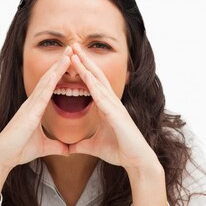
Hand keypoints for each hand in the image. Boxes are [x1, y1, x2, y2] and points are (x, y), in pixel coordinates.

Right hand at [0, 46, 73, 172]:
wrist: (2, 157)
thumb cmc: (19, 151)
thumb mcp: (43, 148)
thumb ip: (56, 146)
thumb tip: (68, 149)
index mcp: (35, 109)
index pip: (50, 86)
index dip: (60, 73)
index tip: (71, 61)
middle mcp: (32, 103)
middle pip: (49, 78)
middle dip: (60, 63)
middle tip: (72, 48)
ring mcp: (29, 106)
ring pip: (46, 82)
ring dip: (57, 67)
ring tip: (69, 53)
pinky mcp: (29, 113)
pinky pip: (42, 94)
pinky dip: (51, 82)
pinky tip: (58, 72)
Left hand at [67, 43, 158, 174]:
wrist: (136, 161)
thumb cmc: (119, 151)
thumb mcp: (93, 147)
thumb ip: (81, 144)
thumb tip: (69, 148)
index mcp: (105, 107)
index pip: (91, 83)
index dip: (82, 70)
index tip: (71, 57)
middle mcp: (111, 103)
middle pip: (96, 76)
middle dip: (84, 60)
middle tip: (73, 44)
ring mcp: (115, 107)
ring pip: (99, 82)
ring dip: (87, 67)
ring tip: (76, 53)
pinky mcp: (117, 115)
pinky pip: (103, 97)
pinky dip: (94, 86)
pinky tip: (86, 76)